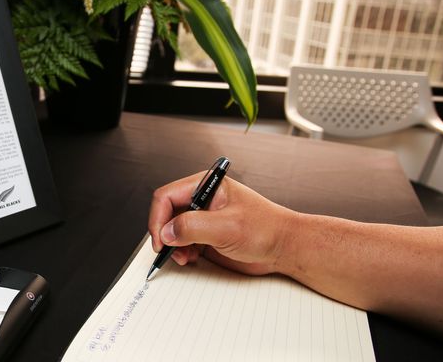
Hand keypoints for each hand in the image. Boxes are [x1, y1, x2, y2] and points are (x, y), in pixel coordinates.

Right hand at [147, 174, 297, 275]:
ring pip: (171, 230)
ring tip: (184, 257)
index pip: (167, 196)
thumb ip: (193, 227)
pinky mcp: (205, 235)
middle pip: (166, 213)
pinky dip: (181, 252)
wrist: (283, 249)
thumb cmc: (266, 229)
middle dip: (165, 234)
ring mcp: (203, 218)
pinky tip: (191, 258)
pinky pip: (182, 242)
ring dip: (172, 246)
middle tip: (167, 251)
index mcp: (206, 185)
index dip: (159, 218)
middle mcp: (201, 200)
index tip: (160, 239)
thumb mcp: (227, 227)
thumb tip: (166, 232)